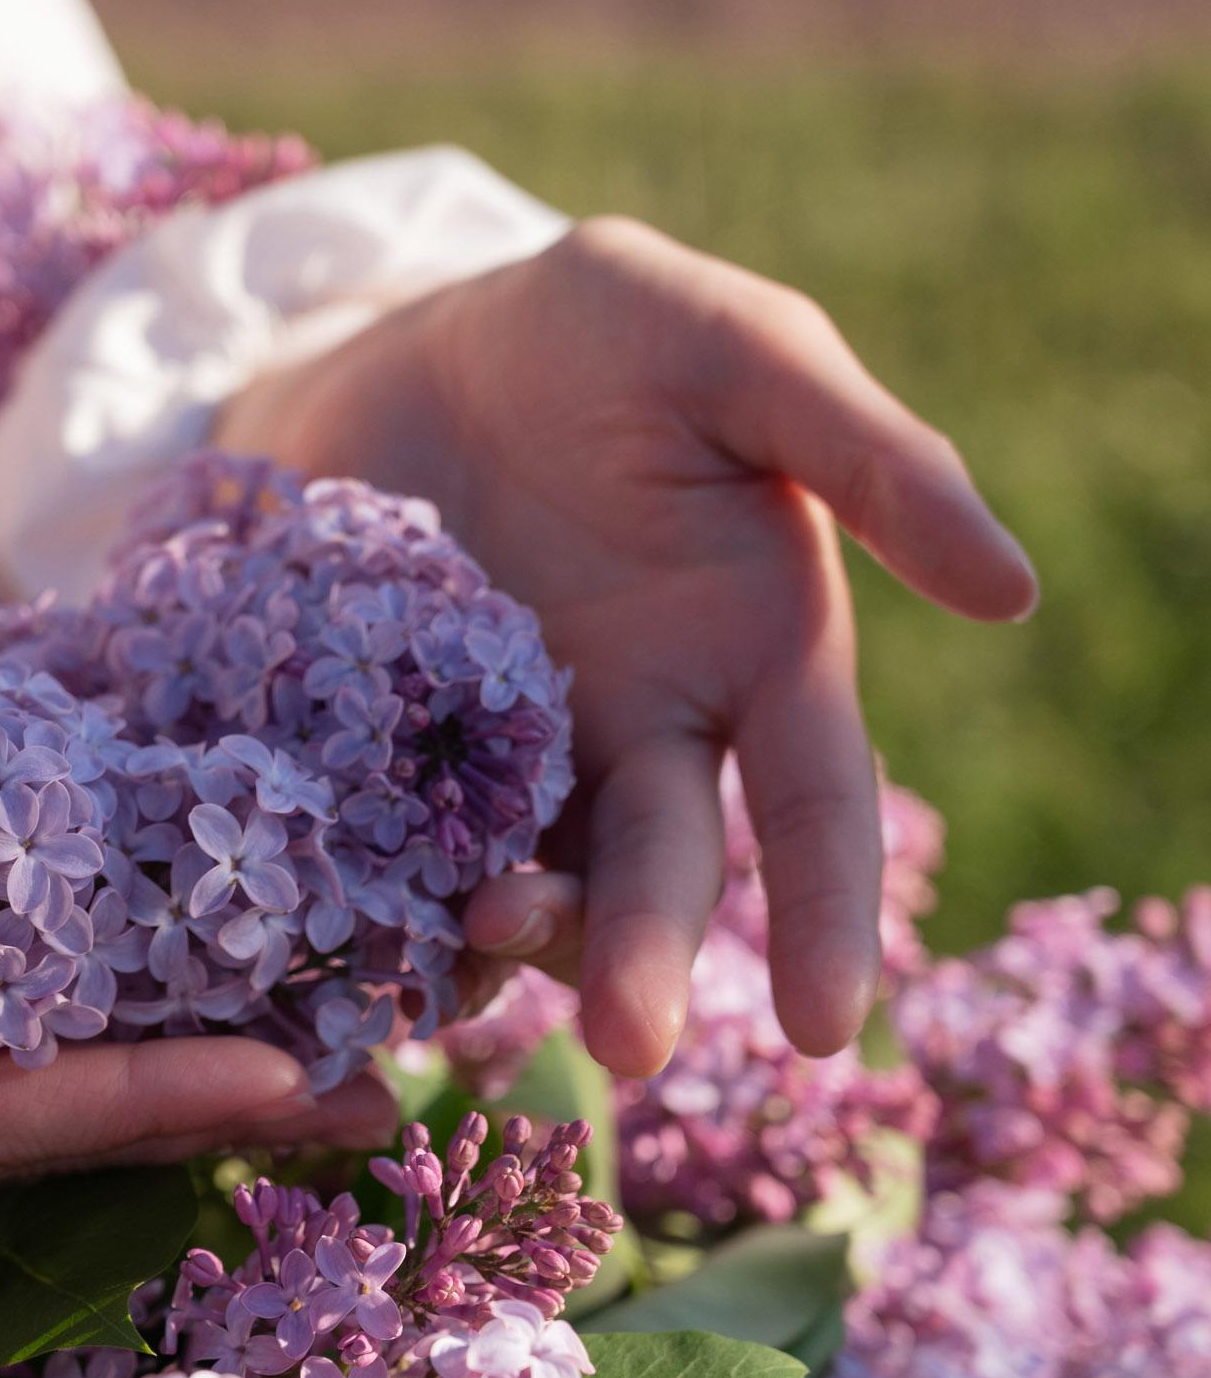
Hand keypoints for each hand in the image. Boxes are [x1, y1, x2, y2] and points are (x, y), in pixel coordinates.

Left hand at [222, 215, 1036, 1076]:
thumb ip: (869, 456)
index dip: (829, 918)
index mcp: (755, 658)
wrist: (398, 340)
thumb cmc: (596, 338)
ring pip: (537, 888)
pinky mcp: (391, 768)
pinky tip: (364, 920)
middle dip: (650, 960)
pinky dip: (393, 902)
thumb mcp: (731, 352)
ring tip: (485, 930)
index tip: (827, 1025)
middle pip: (665, 876)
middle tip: (632, 1040)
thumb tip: (1013, 591)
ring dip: (523, 937)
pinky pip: (402, 862)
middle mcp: (645, 737)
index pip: (814, 809)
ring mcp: (514, 766)